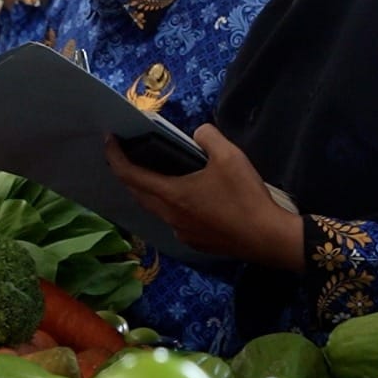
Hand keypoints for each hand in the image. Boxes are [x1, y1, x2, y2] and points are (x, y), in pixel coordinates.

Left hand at [104, 124, 303, 271]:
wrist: (268, 238)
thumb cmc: (245, 197)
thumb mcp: (229, 156)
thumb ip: (208, 137)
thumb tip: (198, 134)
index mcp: (172, 194)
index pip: (130, 175)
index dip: (115, 156)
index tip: (109, 141)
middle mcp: (170, 216)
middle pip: (138, 193)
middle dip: (127, 173)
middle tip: (127, 154)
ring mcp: (182, 232)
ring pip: (155, 208)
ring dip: (149, 191)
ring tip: (155, 174)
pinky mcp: (195, 242)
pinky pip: (174, 220)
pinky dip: (170, 205)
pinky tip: (187, 199)